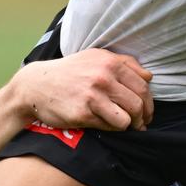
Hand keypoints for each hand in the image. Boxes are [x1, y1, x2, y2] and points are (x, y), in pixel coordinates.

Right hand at [9, 49, 153, 131]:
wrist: (36, 84)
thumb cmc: (71, 71)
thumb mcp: (96, 57)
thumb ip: (125, 63)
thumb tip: (150, 77)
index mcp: (110, 62)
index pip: (143, 86)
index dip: (149, 103)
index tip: (147, 112)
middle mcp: (103, 78)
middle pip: (138, 104)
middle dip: (143, 118)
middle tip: (141, 124)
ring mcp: (92, 97)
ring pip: (126, 119)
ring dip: (129, 126)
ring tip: (126, 127)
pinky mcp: (82, 114)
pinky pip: (108, 127)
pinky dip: (112, 128)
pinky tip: (107, 125)